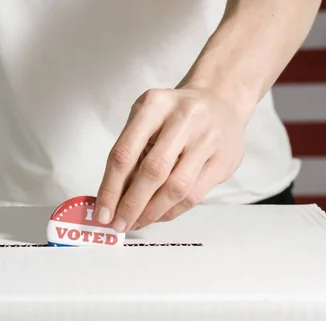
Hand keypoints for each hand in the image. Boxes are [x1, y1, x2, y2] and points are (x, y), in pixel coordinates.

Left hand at [94, 86, 253, 232]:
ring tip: (137, 223)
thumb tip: (112, 198)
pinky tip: (158, 215)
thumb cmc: (175, 114)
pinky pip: (194, 195)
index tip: (102, 212)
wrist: (221, 100)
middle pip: (152, 171)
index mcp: (154, 104)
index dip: (110, 188)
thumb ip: (131, 153)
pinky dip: (172, 211)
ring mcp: (207, 138)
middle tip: (119, 225)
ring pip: (176, 187)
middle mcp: (183, 118)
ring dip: (152, 212)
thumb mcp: (147, 119)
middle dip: (131, 205)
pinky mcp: (223, 160)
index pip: (125, 152)